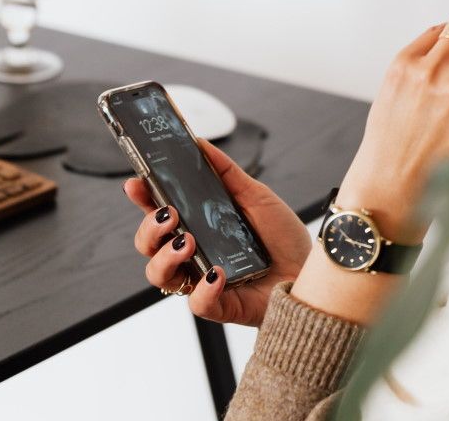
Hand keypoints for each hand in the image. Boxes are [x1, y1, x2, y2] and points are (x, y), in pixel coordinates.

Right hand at [124, 137, 311, 326]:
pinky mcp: (219, 305)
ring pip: (159, 275)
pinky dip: (203, 288)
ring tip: (189, 241)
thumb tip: (200, 143)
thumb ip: (226, 172)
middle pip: (148, 245)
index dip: (142, 198)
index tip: (136, 183)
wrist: (312, 271)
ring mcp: (202, 281)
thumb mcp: (256, 196)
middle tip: (170, 215)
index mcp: (197, 226)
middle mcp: (193, 254)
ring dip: (165, 256)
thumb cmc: (283, 238)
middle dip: (149, 228)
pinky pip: (196, 304)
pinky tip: (217, 273)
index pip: (158, 212)